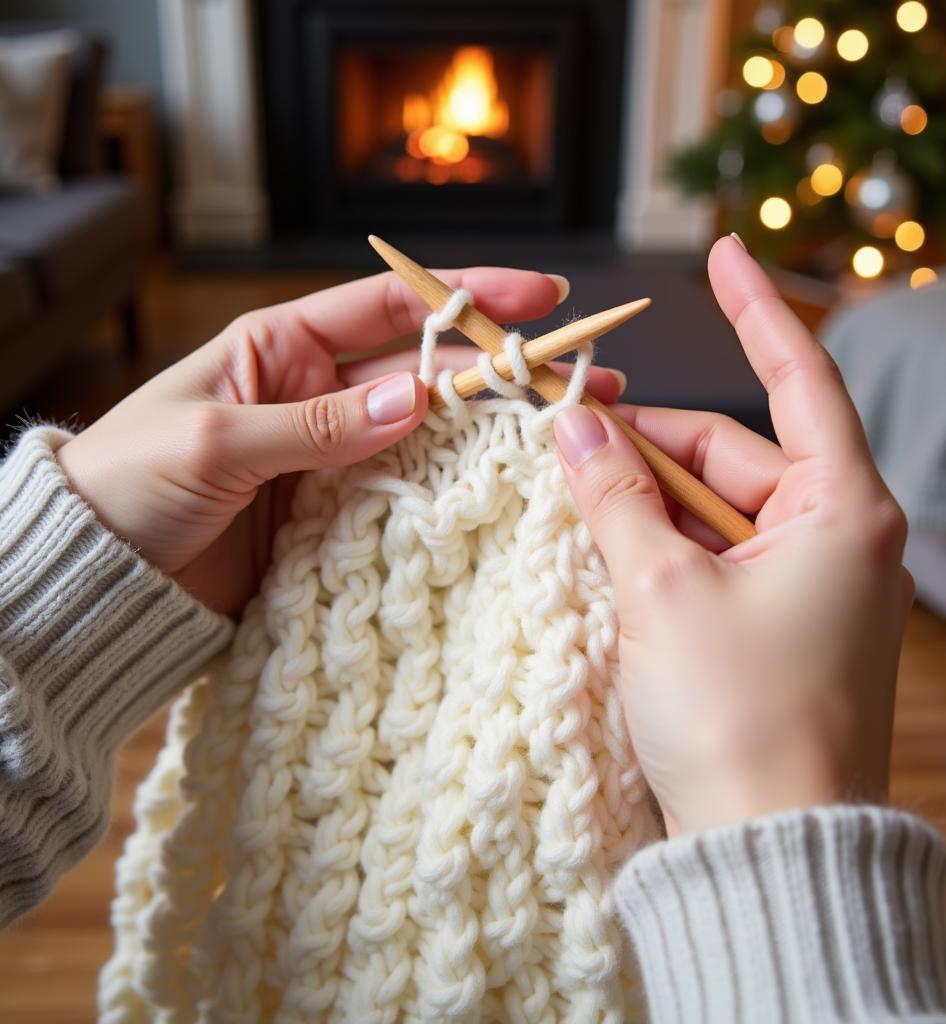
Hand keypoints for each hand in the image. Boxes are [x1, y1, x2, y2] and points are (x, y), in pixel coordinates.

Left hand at [56, 268, 623, 616]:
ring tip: (565, 439)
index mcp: (280, 348)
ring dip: (492, 436)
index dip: (468, 295)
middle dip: (504, 372)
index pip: (389, 305)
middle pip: (426, 373)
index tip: (540, 293)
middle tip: (582, 380)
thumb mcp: (215, 443)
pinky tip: (502, 495)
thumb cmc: (127, 484)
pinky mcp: (333, 513)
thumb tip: (415, 400)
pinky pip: (402, 495)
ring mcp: (331, 457)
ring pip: (426, 437)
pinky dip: (449, 495)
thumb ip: (314, 424)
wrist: (96, 577)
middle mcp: (316, 394)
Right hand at [553, 236, 912, 835]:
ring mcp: (812, 591)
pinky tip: (606, 546)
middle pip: (733, 455)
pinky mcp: (780, 633)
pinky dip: (663, 548)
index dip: (756, 309)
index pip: (799, 380)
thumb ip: (614, 496)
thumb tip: (571, 425)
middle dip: (650, 439)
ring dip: (646, 499)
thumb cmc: (735, 715)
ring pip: (717, 513)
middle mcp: (840, 542)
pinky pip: (716, 562)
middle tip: (566, 426)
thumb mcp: (660, 590)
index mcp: (842, 512)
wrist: (767, 853)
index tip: (723, 250)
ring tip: (571, 490)